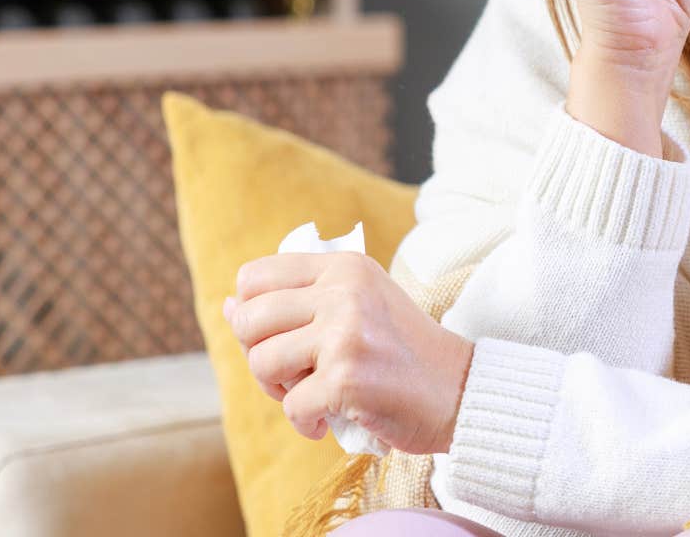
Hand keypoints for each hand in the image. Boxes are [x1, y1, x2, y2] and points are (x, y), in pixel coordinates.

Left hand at [223, 251, 474, 455]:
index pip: (254, 277)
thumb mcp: (358, 307)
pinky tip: (328, 421)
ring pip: (261, 363)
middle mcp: (344, 292)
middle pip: (248, 320)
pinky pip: (290, 406)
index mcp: (345, 266)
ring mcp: (345, 334)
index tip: (285, 336)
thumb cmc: (404, 352)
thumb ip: (297, 302)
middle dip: (260, 355)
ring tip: (311, 395)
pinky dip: (305, 422)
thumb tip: (228, 304)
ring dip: (279, 390)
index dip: (255, 313)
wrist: (461, 390)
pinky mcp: (347, 378)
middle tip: (294, 374)